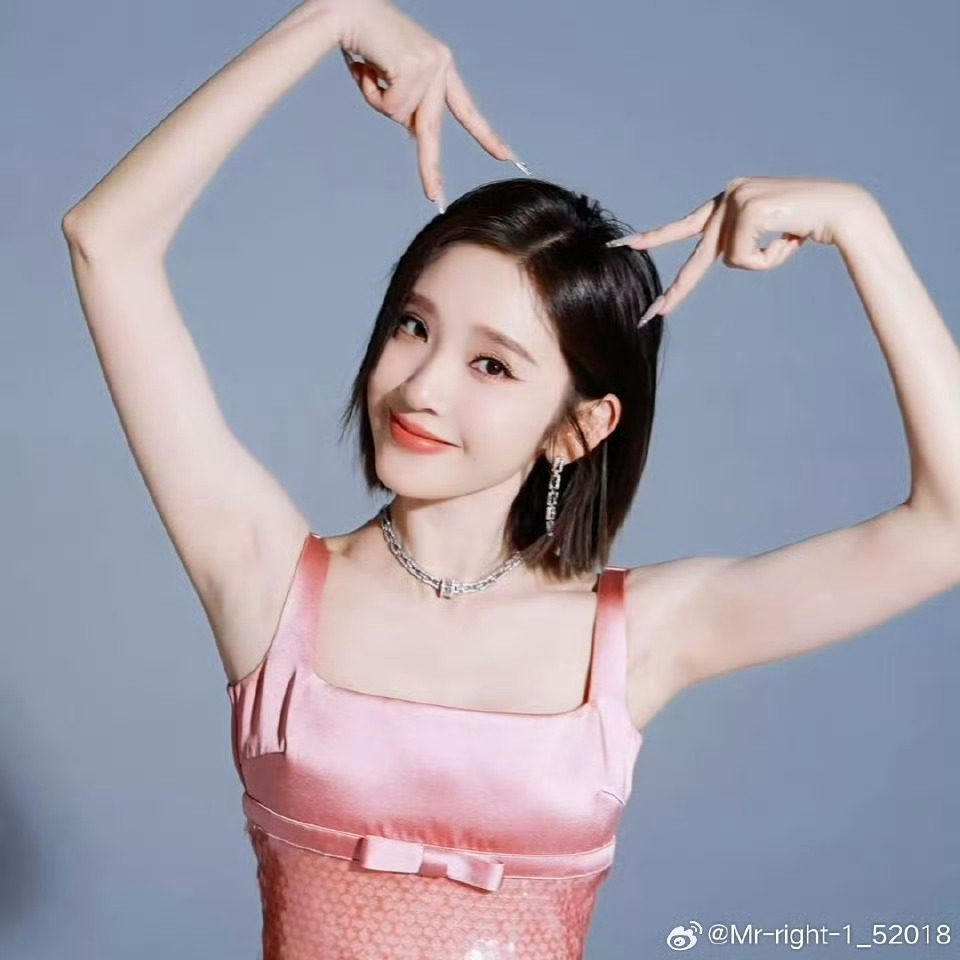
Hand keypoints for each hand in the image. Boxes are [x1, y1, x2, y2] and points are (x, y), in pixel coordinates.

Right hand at [322, 0, 518, 210]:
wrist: (347, 8)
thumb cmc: (365, 42)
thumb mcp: (393, 77)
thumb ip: (408, 103)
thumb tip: (414, 131)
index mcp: (441, 66)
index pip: (466, 108)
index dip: (485, 135)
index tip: (506, 157)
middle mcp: (441, 64)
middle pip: (433, 128)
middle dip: (430, 167)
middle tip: (435, 198)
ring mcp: (430, 65)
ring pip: (402, 116)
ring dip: (378, 100)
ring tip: (368, 71)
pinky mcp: (415, 66)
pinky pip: (392, 106)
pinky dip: (373, 94)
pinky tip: (367, 68)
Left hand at [607, 176, 876, 322]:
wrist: (841, 208)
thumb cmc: (807, 224)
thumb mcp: (767, 236)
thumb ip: (741, 242)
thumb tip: (730, 256)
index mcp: (726, 202)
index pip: (685, 227)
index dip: (655, 238)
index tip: (625, 246)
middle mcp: (726, 197)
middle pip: (697, 256)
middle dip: (677, 290)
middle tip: (649, 315)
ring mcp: (735, 200)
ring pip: (731, 260)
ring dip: (763, 260)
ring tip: (788, 239)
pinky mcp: (747, 209)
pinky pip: (745, 258)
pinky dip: (769, 258)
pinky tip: (789, 237)